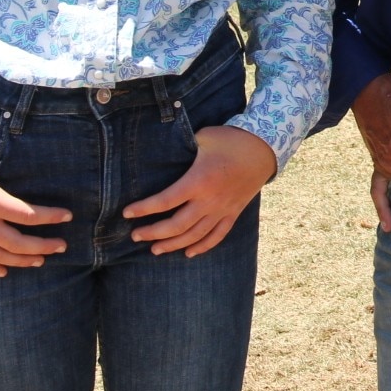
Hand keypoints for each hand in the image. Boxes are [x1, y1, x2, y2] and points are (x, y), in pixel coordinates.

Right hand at [0, 144, 71, 277]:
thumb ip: (3, 158)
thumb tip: (22, 154)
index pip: (28, 214)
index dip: (51, 217)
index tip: (68, 216)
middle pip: (17, 243)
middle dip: (43, 247)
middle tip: (62, 246)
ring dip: (21, 261)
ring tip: (41, 260)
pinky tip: (3, 272)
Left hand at [124, 125, 276, 255]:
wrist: (264, 148)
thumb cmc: (230, 139)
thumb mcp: (203, 137)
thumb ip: (183, 147)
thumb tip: (164, 151)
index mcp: (199, 181)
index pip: (165, 201)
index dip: (143, 209)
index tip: (127, 214)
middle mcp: (209, 200)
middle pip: (177, 226)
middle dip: (153, 233)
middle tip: (135, 236)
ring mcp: (223, 209)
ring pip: (195, 236)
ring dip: (173, 245)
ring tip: (155, 249)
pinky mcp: (233, 213)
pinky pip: (217, 236)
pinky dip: (202, 247)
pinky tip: (188, 253)